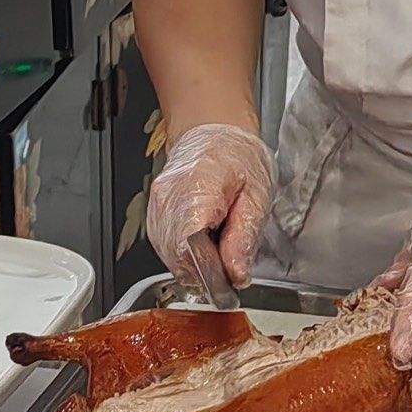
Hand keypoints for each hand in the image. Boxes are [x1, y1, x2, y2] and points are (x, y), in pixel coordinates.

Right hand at [147, 123, 275, 286]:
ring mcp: (157, 205)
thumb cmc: (239, 157)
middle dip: (205, 270)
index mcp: (197, 189)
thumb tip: (236, 273)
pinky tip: (203, 242)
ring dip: (194, 263)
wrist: (214, 132)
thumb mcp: (257, 195)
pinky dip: (185, 254)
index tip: (230, 279)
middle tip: (230, 262)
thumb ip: (244, 237)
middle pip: (178, 255)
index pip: (191, 245)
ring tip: (217, 245)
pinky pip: (166, 246)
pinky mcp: (155, 212)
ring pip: (169, 255)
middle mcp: (168, 198)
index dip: (211, 270)